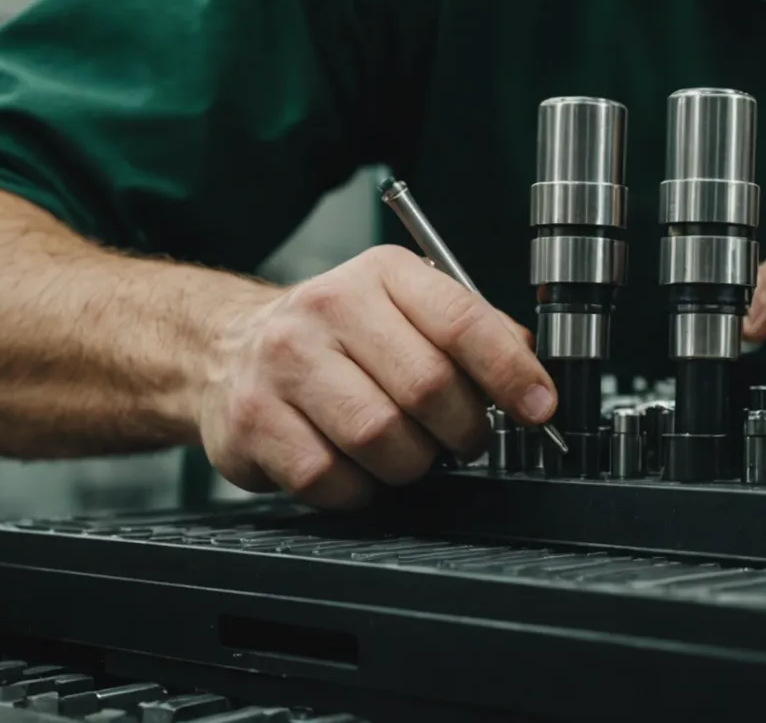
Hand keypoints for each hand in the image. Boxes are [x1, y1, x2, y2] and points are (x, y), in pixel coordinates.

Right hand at [198, 245, 554, 508]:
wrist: (226, 350)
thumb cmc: (335, 337)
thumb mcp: (405, 309)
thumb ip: (472, 333)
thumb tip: (531, 371)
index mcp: (382, 275)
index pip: (462, 320)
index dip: (511, 372)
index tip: (539, 408)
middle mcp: (329, 308)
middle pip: (428, 387)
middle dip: (463, 430)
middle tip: (464, 440)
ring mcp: (285, 364)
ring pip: (381, 439)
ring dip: (411, 464)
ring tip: (406, 453)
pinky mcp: (253, 421)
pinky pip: (330, 479)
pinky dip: (358, 490)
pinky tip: (355, 468)